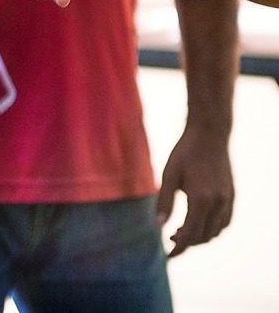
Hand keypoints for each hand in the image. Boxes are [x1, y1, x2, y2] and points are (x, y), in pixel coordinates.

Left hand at [156, 127, 233, 256]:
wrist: (209, 135)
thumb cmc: (184, 153)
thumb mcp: (168, 175)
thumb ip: (164, 201)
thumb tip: (159, 225)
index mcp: (201, 199)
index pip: (190, 234)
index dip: (178, 248)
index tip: (167, 255)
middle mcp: (218, 203)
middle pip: (203, 236)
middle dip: (186, 243)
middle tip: (169, 238)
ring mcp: (228, 200)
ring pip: (216, 232)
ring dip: (199, 237)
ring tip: (180, 231)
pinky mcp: (232, 196)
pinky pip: (225, 222)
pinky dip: (212, 229)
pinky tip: (198, 223)